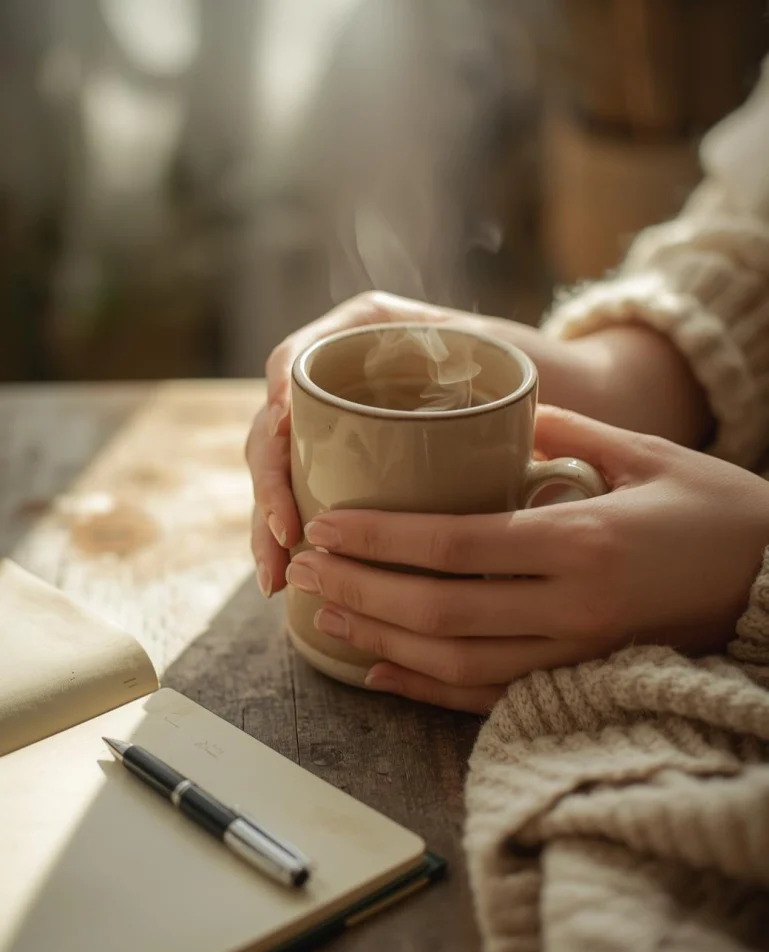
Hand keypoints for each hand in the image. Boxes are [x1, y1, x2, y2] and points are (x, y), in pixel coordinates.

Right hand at [245, 291, 590, 595]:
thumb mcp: (499, 351)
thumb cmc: (537, 368)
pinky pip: (308, 499)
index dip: (281, 409)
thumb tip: (406, 419)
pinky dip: (291, 539)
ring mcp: (343, 426)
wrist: (574, 398)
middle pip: (278, 429)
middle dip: (268, 487)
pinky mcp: (353, 471)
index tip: (289, 442)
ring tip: (276, 579)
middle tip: (286, 540)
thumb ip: (464, 358)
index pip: (294, 365)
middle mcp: (343, 378)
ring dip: (268, 524)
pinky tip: (285, 581)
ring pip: (284, 472)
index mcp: (364, 335)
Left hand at [286, 407, 768, 711]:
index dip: (383, 538)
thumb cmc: (719, 512)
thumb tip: (514, 411)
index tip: (328, 524)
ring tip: (324, 612)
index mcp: (582, 542)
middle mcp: (569, 606)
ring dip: (380, 638)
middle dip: (362, 588)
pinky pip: (488, 694)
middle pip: (439, 608)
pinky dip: (427, 688)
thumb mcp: (649, 455)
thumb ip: (573, 433)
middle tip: (305, 566)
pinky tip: (379, 671)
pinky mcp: (578, 677)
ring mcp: (573, 652)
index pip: (456, 544)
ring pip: (454, 659)